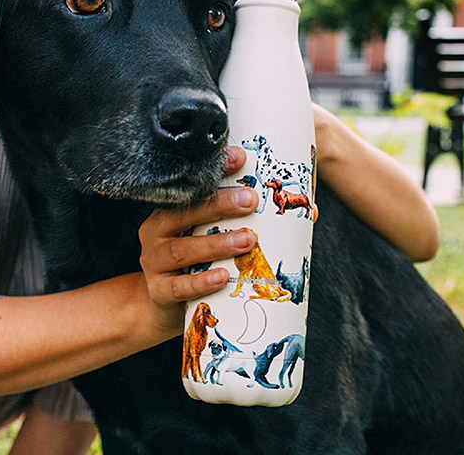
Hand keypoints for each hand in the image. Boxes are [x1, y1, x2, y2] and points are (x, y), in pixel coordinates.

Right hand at [137, 146, 257, 336]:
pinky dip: (201, 281)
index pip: (191, 185)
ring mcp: (154, 262)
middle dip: (219, 204)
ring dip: (217, 244)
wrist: (157, 306)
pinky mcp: (158, 292)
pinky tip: (222, 277)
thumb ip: (247, 221)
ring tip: (247, 240)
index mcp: (171, 210)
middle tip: (251, 200)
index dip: (214, 170)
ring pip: (183, 249)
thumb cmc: (193, 262)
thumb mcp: (211, 237)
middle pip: (185, 212)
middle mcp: (157, 231)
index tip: (240, 157)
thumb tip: (309, 212)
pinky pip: (179, 286)